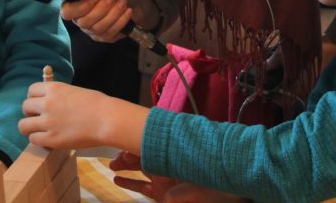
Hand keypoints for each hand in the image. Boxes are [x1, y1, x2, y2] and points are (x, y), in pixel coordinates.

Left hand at [19, 81, 147, 153]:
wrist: (106, 120)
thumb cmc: (98, 104)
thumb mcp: (75, 91)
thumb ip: (60, 95)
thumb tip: (52, 101)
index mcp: (54, 88)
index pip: (31, 90)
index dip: (33, 98)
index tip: (38, 104)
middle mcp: (47, 103)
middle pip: (25, 107)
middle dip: (30, 113)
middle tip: (38, 118)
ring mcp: (48, 122)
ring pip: (23, 125)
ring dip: (29, 128)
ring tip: (37, 131)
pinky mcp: (51, 139)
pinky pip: (33, 140)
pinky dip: (38, 140)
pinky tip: (46, 140)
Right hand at [61, 0, 158, 41]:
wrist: (140, 0)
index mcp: (77, 5)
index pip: (67, 12)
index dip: (81, 7)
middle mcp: (82, 20)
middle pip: (84, 22)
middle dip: (102, 9)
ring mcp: (94, 31)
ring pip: (98, 28)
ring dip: (113, 14)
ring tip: (122, 2)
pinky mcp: (106, 38)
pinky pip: (110, 34)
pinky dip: (120, 21)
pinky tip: (127, 12)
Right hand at [110, 152, 246, 202]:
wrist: (223, 200)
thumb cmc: (213, 187)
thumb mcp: (198, 179)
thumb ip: (182, 183)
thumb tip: (167, 189)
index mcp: (176, 155)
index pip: (154, 143)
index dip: (138, 141)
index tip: (124, 138)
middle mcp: (169, 164)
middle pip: (144, 155)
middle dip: (128, 154)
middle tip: (114, 155)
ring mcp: (165, 180)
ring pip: (141, 170)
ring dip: (126, 167)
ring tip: (112, 165)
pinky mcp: (161, 194)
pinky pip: (142, 187)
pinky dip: (129, 183)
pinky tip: (116, 179)